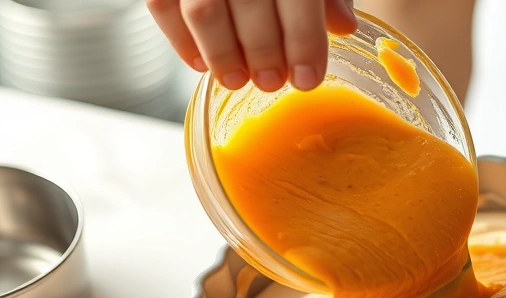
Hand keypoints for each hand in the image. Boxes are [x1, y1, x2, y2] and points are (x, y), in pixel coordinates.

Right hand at [147, 0, 357, 91]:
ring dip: (221, 54)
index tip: (307, 79)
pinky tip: (200, 63)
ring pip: (203, 11)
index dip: (304, 41)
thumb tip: (343, 26)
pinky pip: (162, 5)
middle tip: (270, 82)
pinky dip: (180, 39)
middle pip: (250, 5)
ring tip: (236, 80)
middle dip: (263, 52)